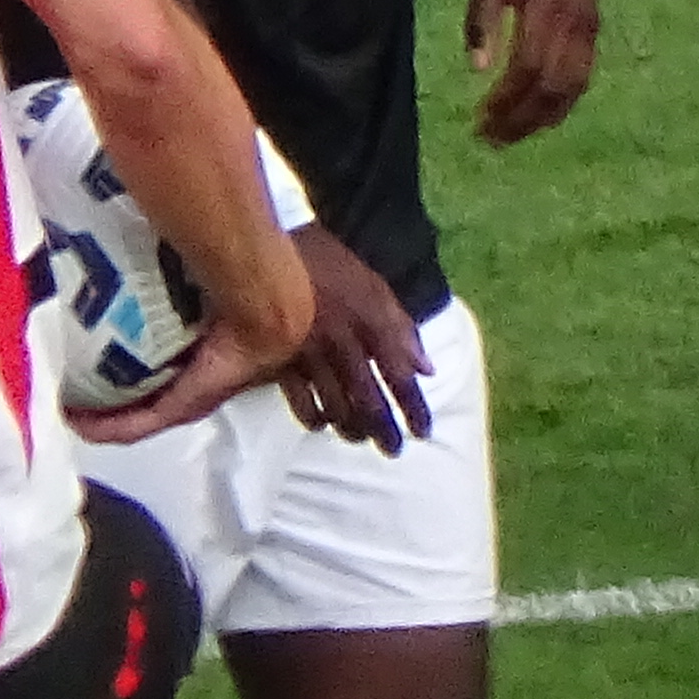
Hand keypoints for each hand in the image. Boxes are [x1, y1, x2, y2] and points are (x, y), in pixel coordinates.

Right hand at [272, 221, 430, 450]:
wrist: (272, 248)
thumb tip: (426, 369)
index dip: (413, 406)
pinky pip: (297, 396)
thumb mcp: (375, 288)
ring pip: (334, 401)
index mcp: (372, 324)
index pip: (399, 375)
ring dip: (349, 425)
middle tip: (392, 450)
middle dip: (383, 427)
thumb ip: (402, 329)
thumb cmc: (327, 264)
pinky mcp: (279, 356)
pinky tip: (318, 424)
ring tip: (357, 438)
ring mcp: (310, 353)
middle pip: (368, 397)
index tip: (422, 432)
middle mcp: (344, 344)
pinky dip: (310, 413)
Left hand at [463, 0, 598, 145]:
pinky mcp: (593, 25)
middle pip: (553, 86)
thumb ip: (483, 20)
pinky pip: (582, 73)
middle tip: (488, 139)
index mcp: (546, 4)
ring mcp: (589, 24)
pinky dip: (561, 99)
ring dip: (541, 116)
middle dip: (521, 119)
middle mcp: (575, 20)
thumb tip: (478, 69)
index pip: (528, 68)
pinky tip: (536, 112)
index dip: (505, 100)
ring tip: (508, 135)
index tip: (479, 119)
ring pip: (573, 86)